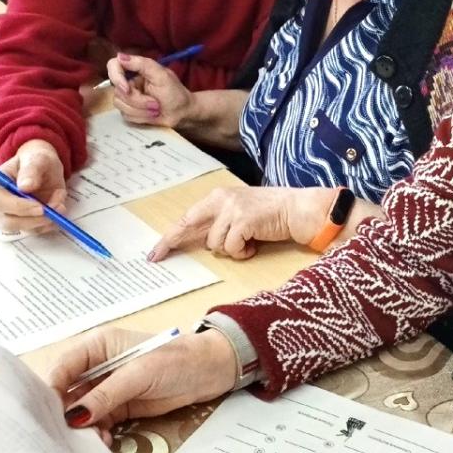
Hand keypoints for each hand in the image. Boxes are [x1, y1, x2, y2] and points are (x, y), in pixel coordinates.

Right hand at [0, 139, 66, 234]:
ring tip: (60, 204)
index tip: (39, 206)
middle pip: (8, 222)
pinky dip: (52, 222)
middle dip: (33, 219)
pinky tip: (59, 207)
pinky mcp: (27, 223)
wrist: (45, 167)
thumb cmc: (35, 160)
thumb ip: (31, 170)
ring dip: (46, 221)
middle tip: (55, 209)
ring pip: (25, 229)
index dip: (17, 207)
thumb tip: (25, 186)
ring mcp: (12, 216)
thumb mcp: (36, 158)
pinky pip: (38, 230)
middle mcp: (0, 205)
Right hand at [47, 325, 236, 429]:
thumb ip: (106, 394)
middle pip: (68, 392)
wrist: (211, 371)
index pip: (63, 367)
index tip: (47, 415)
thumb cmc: (177, 360)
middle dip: (64, 415)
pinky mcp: (121, 406)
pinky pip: (100, 422)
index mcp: (97, 346)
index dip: (51, 390)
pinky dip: (99, 434)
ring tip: (90, 444)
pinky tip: (104, 444)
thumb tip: (73, 416)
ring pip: (83, 411)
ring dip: (83, 429)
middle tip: (62, 438)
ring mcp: (109, 388)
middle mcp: (97, 366)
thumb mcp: (139, 374)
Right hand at [109, 52, 192, 127]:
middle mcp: (128, 83)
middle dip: (138, 101)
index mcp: (135, 70)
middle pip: (118, 92)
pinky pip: (126, 116)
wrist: (182, 113)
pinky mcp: (129, 111)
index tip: (127, 89)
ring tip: (156, 110)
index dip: (117, 78)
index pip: (113, 66)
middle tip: (156, 104)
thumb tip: (119, 56)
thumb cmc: (175, 93)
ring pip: (120, 105)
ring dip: (141, 110)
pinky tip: (152, 116)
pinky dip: (141, 117)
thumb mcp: (162, 75)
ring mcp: (128, 98)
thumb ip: (142, 64)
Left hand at [150, 186, 334, 261]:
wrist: (297, 209)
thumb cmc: (271, 215)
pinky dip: (243, 252)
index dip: (170, 237)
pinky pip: (232, 248)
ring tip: (249, 242)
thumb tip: (200, 242)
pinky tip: (255, 245)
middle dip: (181, 243)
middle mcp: (221, 200)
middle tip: (163, 256)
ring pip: (216, 244)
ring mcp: (232, 209)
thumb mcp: (240, 213)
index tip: (155, 253)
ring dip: (232, 249)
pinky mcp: (243, 221)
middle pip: (190, 227)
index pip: (187, 218)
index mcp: (218, 197)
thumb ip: (220, 222)